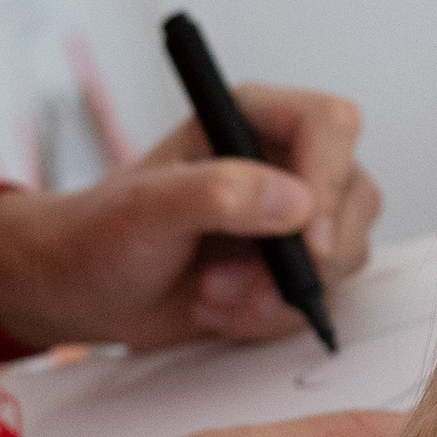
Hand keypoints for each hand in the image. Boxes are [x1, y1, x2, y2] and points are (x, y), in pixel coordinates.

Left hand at [0, 87, 380, 352]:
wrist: (81, 291)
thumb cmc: (100, 235)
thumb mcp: (146, 210)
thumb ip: (218, 194)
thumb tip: (298, 204)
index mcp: (250, 118)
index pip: (330, 126)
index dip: (330, 182)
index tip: (309, 244)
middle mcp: (283, 160)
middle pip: (355, 194)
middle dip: (304, 258)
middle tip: (238, 288)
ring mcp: (293, 217)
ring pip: (345, 253)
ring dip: (280, 294)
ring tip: (211, 297)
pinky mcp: (289, 267)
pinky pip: (320, 296)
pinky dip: (273, 317)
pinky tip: (219, 312)